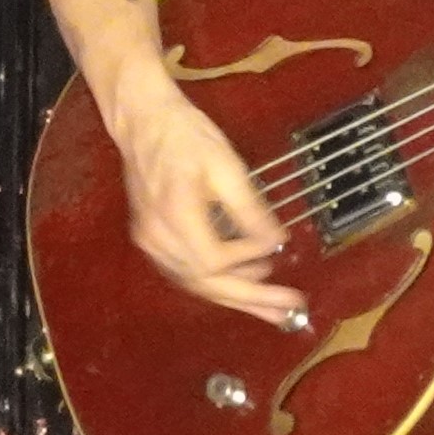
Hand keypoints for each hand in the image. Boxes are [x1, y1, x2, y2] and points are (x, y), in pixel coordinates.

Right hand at [101, 70, 307, 328]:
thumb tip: (276, 242)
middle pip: (205, 283)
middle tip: (289, 312)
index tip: (274, 243)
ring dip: (235, 297)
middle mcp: (157, 237)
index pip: (214, 260)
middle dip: (250, 299)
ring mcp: (149, 242)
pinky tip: (240, 287)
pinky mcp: (150, 240)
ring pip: (195, 284)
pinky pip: (185, 273)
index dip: (248, 258)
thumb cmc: (186, 137)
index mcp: (174, 216)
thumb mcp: (226, 166)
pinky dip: (215, 283)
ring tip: (272, 309)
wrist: (144, 122)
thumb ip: (250, 209)